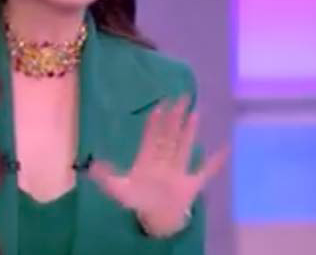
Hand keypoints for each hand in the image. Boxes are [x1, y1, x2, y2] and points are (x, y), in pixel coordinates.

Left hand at [87, 95, 228, 237]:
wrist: (156, 218)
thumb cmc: (138, 200)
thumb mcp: (119, 189)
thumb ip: (106, 178)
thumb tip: (90, 166)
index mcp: (148, 160)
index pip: (152, 137)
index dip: (156, 121)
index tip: (160, 104)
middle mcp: (164, 160)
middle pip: (170, 135)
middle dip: (175, 117)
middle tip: (183, 96)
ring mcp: (179, 170)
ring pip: (185, 147)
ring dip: (190, 131)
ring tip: (196, 112)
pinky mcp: (192, 184)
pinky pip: (206, 171)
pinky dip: (215, 162)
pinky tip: (225, 148)